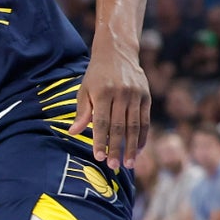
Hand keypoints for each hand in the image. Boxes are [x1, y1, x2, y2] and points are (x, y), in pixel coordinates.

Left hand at [70, 38, 150, 169]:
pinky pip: (145, 120)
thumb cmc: (96, 75)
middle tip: (114, 166)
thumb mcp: (84, 90)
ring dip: (131, 147)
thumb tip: (73, 133)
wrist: (117, 52)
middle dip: (116, 148)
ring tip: (128, 164)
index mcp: (103, 93)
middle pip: (119, 127)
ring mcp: (136, 95)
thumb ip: (82, 112)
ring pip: (134, 126)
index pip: (102, 122)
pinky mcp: (146, 96)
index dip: (100, 141)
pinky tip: (138, 149)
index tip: (99, 157)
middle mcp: (121, 94)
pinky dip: (142, 136)